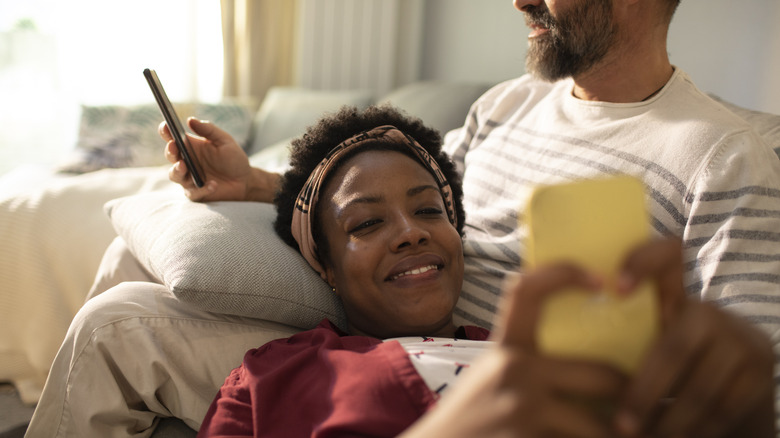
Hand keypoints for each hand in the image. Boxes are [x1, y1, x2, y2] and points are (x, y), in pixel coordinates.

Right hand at [161, 118, 279, 201]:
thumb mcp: (224, 140)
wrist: (245, 180)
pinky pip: (193, 192)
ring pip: (175, 175)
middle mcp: (186, 161)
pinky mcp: (196, 193)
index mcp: (190, 146)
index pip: (172, 137)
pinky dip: (202, 189)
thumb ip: (209, 130)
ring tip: (184, 166)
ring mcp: (189, 178)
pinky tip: (213, 184)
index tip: (166, 126)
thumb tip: (190, 120)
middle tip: (174, 146)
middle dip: (170, 151)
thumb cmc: (233, 159)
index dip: (166, 131)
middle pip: (171, 155)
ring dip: (177, 170)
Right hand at [402, 265, 627, 437]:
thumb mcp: (491, 379)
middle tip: (639, 405)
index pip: (525, 290)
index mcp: (504, 349)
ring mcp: (522, 410)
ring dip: (612, 435)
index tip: (598, 278)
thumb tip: (587, 354)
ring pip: (601, 425)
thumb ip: (526, 363)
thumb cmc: (471, 420)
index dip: (562, 272)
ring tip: (620, 433)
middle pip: (602, 373)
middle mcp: (513, 372)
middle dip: (629, 395)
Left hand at [615, 239, 774, 437]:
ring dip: (667, 423)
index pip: (667, 254)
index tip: (617, 289)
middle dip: (642, 394)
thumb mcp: (651, 348)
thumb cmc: (671, 375)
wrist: (738, 402)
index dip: (643, 260)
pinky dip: (694, 432)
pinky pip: (722, 409)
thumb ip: (625, 337)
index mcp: (675, 296)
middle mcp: (710, 310)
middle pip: (672, 349)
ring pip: (697, 389)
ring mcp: (742, 338)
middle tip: (620, 424)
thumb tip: (572, 353)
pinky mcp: (762, 369)